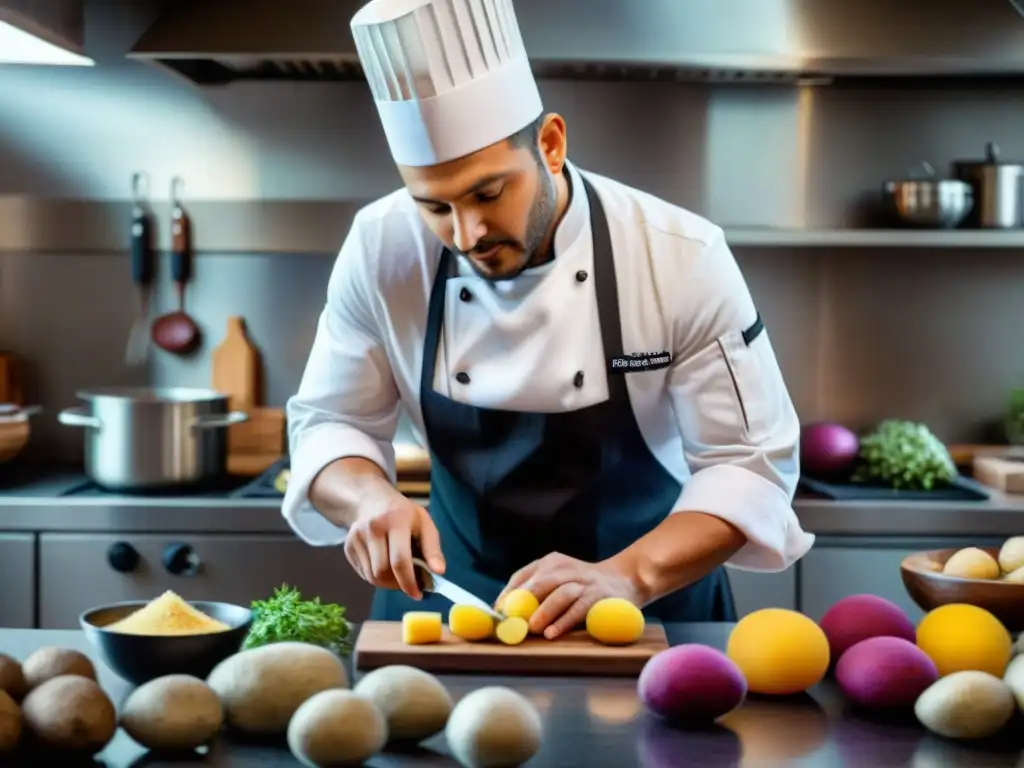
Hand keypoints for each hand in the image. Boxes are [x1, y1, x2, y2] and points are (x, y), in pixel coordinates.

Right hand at [343, 485, 444, 599]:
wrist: (371, 500)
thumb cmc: (403, 514)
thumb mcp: (424, 524)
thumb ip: (432, 549)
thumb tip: (439, 572)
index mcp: (395, 520)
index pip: (399, 560)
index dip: (409, 582)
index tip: (417, 594)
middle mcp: (372, 528)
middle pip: (382, 571)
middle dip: (398, 585)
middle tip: (410, 585)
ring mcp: (356, 538)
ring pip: (372, 576)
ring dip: (388, 583)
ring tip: (399, 576)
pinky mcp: (347, 547)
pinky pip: (363, 574)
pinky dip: (377, 578)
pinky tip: (385, 567)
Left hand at [495, 552, 642, 639]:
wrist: (625, 579)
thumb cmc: (583, 586)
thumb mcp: (560, 580)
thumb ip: (537, 593)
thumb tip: (507, 615)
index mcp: (552, 562)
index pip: (524, 575)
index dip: (509, 594)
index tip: (498, 613)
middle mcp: (567, 568)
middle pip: (541, 582)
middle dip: (525, 602)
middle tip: (513, 622)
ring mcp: (584, 581)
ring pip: (561, 593)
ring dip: (544, 611)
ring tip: (533, 628)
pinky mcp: (598, 596)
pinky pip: (579, 608)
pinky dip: (564, 621)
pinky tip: (553, 633)